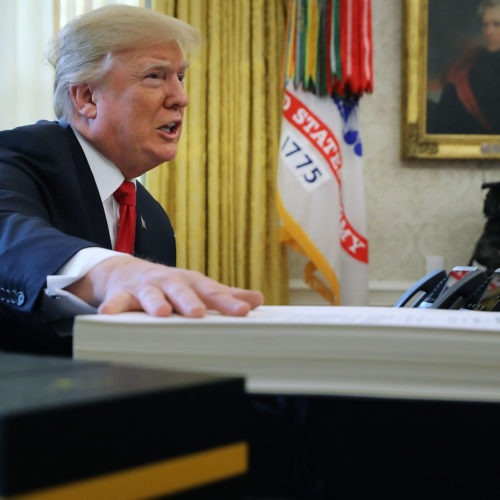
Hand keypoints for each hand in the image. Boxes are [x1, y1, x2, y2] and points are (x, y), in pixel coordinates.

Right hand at [66, 255, 263, 316]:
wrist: (126, 271)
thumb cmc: (169, 284)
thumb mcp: (196, 287)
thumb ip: (224, 295)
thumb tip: (257, 299)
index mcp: (190, 282)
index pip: (211, 291)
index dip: (227, 302)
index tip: (243, 311)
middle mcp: (169, 282)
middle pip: (181, 290)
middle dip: (189, 301)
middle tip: (198, 313)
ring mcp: (146, 287)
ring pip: (151, 294)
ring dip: (155, 302)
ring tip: (162, 313)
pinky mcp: (123, 294)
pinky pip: (117, 301)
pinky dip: (113, 307)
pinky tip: (109, 315)